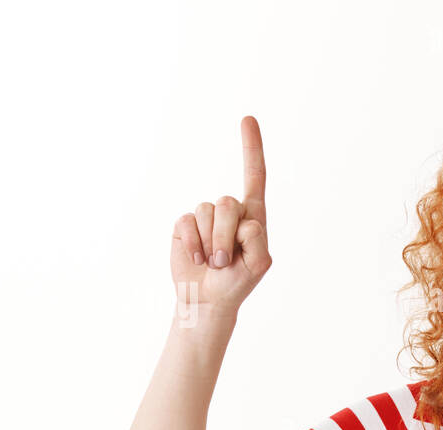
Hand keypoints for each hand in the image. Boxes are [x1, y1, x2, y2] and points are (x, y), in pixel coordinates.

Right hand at [170, 116, 271, 316]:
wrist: (208, 298)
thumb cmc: (237, 281)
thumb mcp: (258, 264)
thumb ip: (258, 239)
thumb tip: (245, 220)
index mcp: (252, 215)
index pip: (254, 176)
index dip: (251, 147)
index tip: (247, 118)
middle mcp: (229, 211)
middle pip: (228, 203)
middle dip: (225, 235)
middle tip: (225, 260)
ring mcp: (205, 216)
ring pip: (206, 212)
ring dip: (210, 243)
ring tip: (213, 262)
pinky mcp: (184, 224)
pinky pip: (186, 222)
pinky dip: (192, 245)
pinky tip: (196, 259)